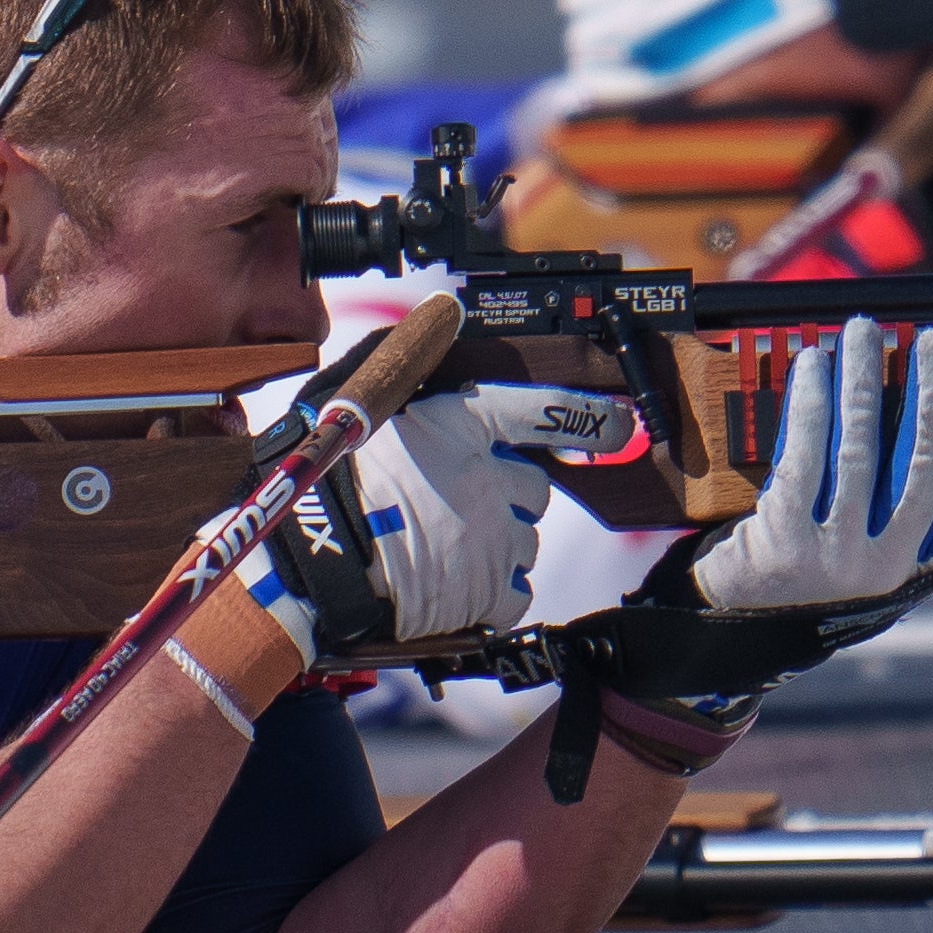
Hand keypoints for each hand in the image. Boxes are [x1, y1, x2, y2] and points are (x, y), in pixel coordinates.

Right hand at [237, 385, 620, 657]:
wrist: (312, 560)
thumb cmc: (324, 484)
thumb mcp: (362, 415)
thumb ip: (409, 389)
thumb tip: (438, 336)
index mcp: (459, 426)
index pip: (543, 411)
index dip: (588, 417)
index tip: (620, 424)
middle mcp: (488, 478)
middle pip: (534, 489)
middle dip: (508, 499)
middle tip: (460, 509)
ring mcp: (493, 537)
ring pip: (526, 543)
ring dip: (499, 548)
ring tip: (445, 553)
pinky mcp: (486, 591)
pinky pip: (516, 594)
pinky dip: (493, 596)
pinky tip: (456, 589)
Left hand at [662, 315, 932, 622]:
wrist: (735, 633)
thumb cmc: (807, 584)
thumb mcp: (867, 568)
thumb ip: (902, 520)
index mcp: (909, 569)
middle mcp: (880, 564)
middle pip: (920, 464)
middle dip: (932, 394)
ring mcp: (832, 552)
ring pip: (859, 447)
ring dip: (863, 380)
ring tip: (864, 330)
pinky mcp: (784, 535)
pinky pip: (803, 452)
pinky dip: (811, 403)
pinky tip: (814, 366)